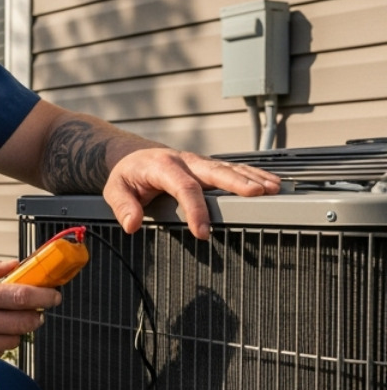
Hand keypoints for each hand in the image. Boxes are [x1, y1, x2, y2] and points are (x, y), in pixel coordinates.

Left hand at [104, 148, 280, 239]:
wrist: (133, 157)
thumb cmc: (127, 174)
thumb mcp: (115, 189)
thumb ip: (122, 206)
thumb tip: (131, 224)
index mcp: (163, 166)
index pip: (183, 187)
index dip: (195, 209)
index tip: (202, 232)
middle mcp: (186, 161)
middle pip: (215, 171)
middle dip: (237, 182)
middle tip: (257, 195)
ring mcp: (200, 163)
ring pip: (230, 168)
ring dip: (252, 177)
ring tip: (274, 189)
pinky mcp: (209, 167)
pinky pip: (234, 169)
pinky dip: (254, 175)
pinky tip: (271, 183)